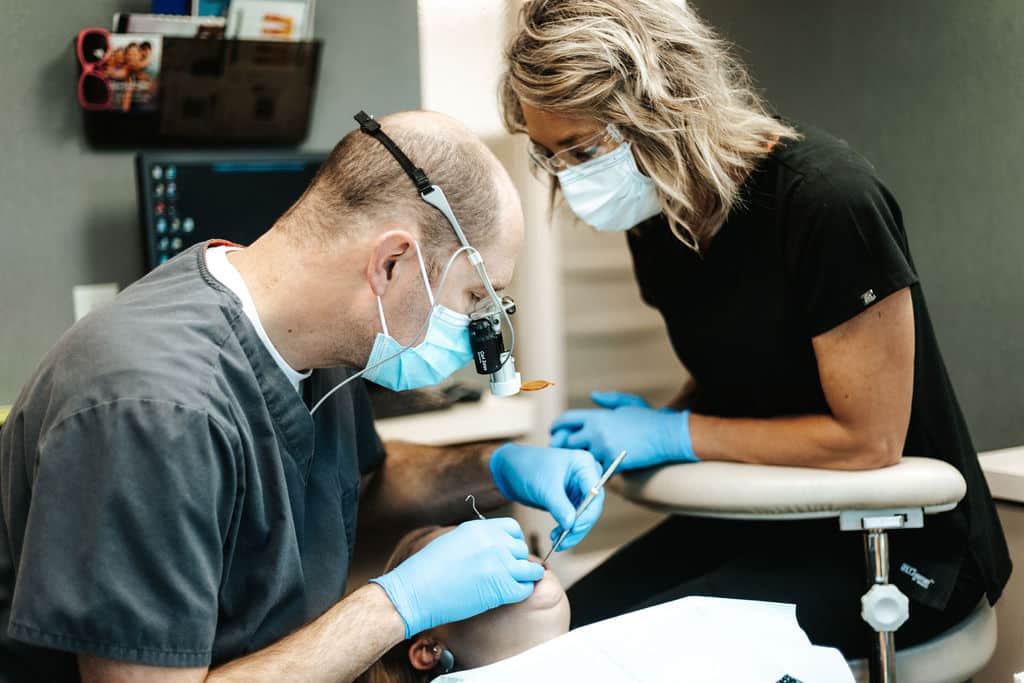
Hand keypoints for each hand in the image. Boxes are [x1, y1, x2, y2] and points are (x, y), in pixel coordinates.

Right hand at [371, 518, 543, 637]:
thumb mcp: (454, 540)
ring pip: (530, 569)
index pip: (513, 529)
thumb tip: (496, 545)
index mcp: (480, 528)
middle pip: (522, 549)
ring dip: (524, 577)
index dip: (513, 542)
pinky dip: (520, 593)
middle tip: (506, 573)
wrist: (415, 592)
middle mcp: (493, 542)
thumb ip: (478, 539)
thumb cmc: (427, 570)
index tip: (508, 554)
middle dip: (517, 561)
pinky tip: (507, 596)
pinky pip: (525, 588)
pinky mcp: (501, 588)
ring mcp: (499, 564)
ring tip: (511, 585)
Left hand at [490, 443, 603, 551]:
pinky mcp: (570, 499)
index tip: (574, 528)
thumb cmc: (527, 468)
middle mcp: (585, 475)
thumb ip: (560, 507)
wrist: (510, 468)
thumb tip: (571, 525)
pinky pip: (574, 517)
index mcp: (584, 464)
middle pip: (592, 506)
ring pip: (584, 515)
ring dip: (572, 530)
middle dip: (579, 526)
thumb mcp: (545, 488)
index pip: (594, 493)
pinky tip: (556, 536)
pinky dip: (566, 528)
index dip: (587, 514)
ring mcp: (578, 487)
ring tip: (557, 541)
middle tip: (565, 541)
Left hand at [549, 391, 696, 469]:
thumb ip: (608, 399)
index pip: (568, 419)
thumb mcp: (627, 403)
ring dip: (580, 459)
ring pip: (582, 457)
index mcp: (597, 416)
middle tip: (560, 450)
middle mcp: (596, 432)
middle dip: (565, 445)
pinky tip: (593, 470)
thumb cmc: (649, 418)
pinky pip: (597, 469)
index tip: (553, 431)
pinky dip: (596, 470)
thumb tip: (592, 396)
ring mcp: (603, 449)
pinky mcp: (612, 463)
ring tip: (575, 462)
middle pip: (569, 441)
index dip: (557, 425)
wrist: (666, 435)